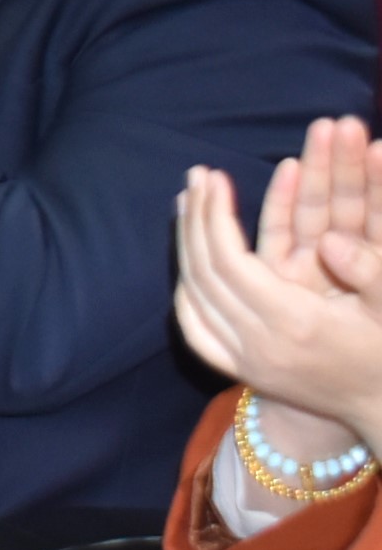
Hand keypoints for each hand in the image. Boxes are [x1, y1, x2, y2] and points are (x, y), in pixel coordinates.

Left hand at [176, 119, 381, 458]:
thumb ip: (368, 271)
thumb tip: (331, 240)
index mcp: (296, 323)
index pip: (230, 261)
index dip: (217, 215)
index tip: (214, 177)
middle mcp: (261, 344)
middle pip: (205, 273)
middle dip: (197, 220)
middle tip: (196, 178)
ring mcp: (246, 362)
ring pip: (193, 297)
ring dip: (186, 246)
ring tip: (187, 204)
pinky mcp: (242, 372)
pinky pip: (195, 328)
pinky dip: (185, 289)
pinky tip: (187, 260)